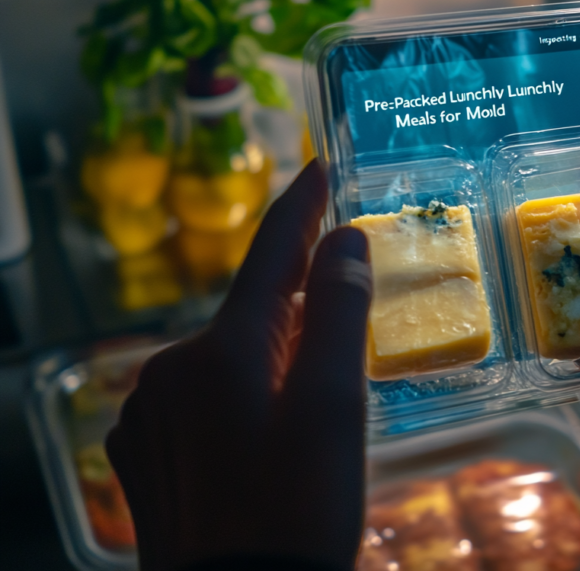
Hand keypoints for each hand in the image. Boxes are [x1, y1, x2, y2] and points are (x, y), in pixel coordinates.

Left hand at [106, 162, 371, 569]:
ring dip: (267, 355)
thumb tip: (342, 240)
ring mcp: (148, 415)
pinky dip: (235, 394)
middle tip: (342, 309)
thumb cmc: (299, 509)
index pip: (268, 255)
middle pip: (248, 310)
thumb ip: (336, 312)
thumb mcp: (333, 407)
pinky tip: (261, 429)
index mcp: (221, 350)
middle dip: (296, 301)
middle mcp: (172, 370)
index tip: (319, 165)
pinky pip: (196, 398)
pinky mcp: (143, 455)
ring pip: (223, 357)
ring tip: (309, 396)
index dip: (299, 208)